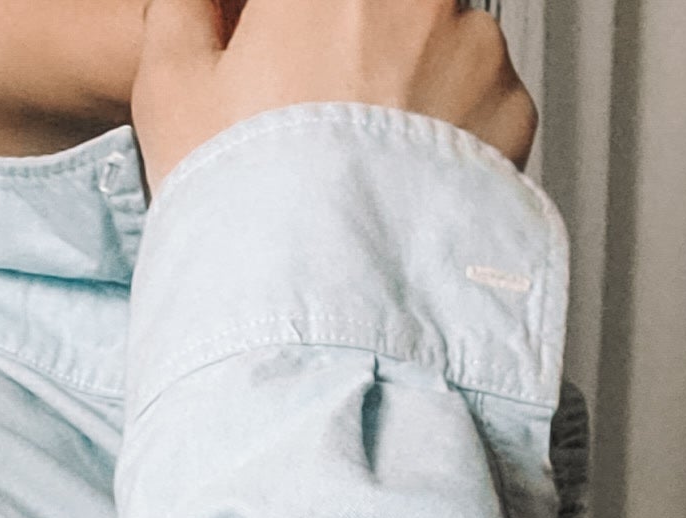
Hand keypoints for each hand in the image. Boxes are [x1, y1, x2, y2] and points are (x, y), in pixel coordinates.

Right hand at [134, 0, 537, 192]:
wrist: (321, 318)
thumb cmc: (244, 210)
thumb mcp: (172, 91)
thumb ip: (188, 11)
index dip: (296, 29)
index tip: (285, 61)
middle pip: (385, 10)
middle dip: (357, 48)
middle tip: (320, 118)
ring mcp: (473, 46)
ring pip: (439, 44)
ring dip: (410, 85)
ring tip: (364, 168)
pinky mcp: (513, 108)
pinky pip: (483, 103)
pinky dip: (452, 136)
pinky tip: (403, 187)